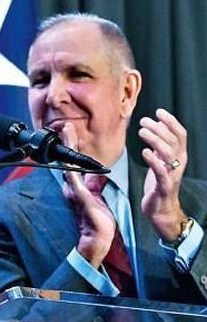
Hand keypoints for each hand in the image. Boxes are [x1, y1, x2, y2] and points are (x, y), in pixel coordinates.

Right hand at [59, 123, 114, 265]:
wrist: (97, 238)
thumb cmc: (98, 221)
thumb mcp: (96, 198)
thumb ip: (93, 186)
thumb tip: (94, 176)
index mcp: (78, 186)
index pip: (74, 161)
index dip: (72, 146)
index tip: (69, 131)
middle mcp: (73, 187)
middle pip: (68, 160)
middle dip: (67, 143)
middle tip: (65, 126)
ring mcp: (75, 192)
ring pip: (69, 167)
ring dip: (67, 151)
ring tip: (66, 136)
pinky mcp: (81, 199)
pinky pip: (76, 183)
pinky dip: (72, 173)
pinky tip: (69, 165)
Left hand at [139, 108, 189, 241]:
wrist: (160, 210)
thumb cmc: (159, 184)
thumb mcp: (159, 162)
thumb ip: (160, 146)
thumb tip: (156, 127)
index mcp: (178, 157)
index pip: (180, 134)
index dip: (171, 121)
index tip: (159, 111)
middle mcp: (178, 164)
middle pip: (174, 140)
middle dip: (159, 128)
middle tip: (144, 121)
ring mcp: (172, 175)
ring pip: (169, 152)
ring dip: (156, 139)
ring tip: (142, 131)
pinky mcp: (163, 186)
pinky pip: (161, 171)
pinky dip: (153, 160)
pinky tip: (144, 152)